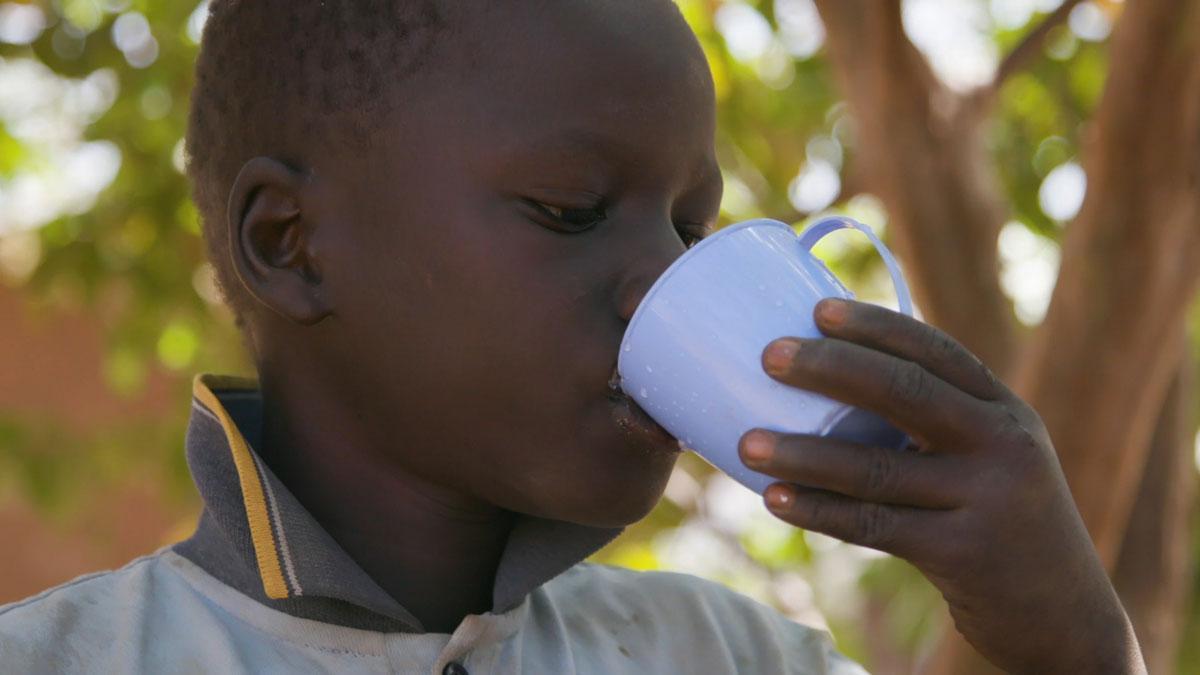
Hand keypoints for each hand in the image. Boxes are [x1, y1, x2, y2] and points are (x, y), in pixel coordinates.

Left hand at [739, 298, 1144, 673]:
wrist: (1064, 615)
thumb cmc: (1000, 522)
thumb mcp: (991, 460)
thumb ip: (937, 425)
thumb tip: (831, 389)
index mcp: (1004, 410)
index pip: (937, 351)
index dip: (876, 326)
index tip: (818, 310)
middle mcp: (1003, 445)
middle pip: (905, 392)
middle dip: (831, 368)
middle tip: (768, 356)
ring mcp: (988, 500)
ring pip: (877, 468)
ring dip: (804, 454)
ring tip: (747, 443)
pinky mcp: (964, 553)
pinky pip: (874, 525)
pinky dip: (819, 511)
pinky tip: (775, 499)